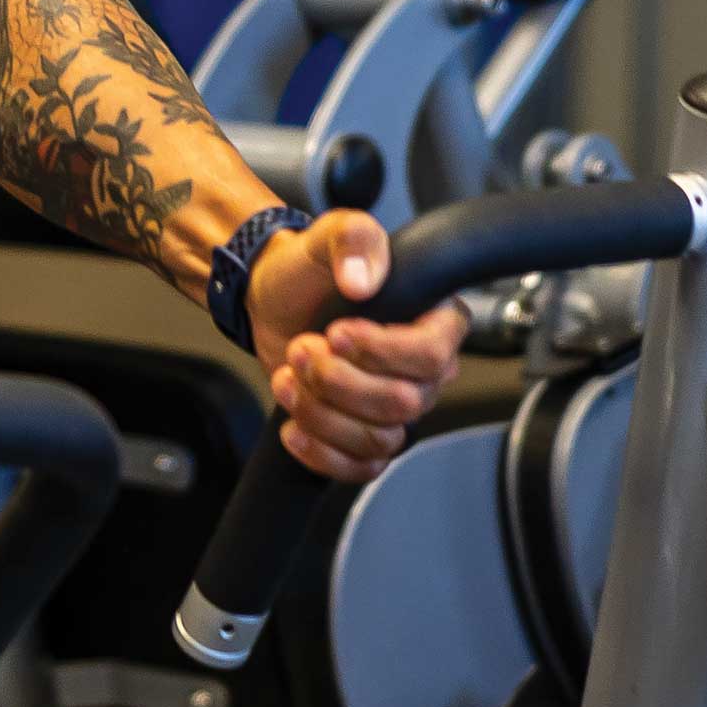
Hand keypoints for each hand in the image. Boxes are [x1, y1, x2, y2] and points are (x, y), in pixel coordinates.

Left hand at [250, 213, 463, 483]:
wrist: (272, 302)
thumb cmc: (309, 271)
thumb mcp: (327, 237)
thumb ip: (353, 239)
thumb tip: (361, 279)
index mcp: (435, 321)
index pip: (432, 355)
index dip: (382, 351)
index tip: (337, 331)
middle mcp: (424, 371)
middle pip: (402, 404)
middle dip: (338, 380)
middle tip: (301, 349)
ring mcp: (395, 407)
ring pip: (379, 440)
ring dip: (321, 412)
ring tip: (288, 376)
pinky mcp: (364, 434)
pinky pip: (361, 469)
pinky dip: (322, 454)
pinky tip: (292, 426)